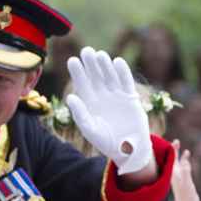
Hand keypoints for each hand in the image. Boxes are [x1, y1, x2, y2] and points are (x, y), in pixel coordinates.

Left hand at [66, 47, 151, 173]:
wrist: (127, 149)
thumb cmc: (106, 141)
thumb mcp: (90, 129)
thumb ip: (80, 114)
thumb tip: (70, 97)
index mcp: (89, 102)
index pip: (82, 84)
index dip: (78, 72)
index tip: (72, 60)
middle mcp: (102, 95)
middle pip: (95, 76)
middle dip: (91, 64)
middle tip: (86, 51)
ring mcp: (116, 94)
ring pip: (110, 76)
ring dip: (105, 65)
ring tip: (100, 55)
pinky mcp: (130, 96)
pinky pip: (126, 82)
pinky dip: (123, 72)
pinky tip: (117, 62)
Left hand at [171, 140, 199, 200]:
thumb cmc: (186, 194)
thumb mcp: (186, 181)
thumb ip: (185, 171)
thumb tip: (184, 162)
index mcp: (174, 172)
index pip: (172, 158)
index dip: (173, 149)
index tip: (174, 141)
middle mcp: (175, 174)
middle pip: (174, 159)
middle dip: (175, 150)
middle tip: (176, 141)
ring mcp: (179, 177)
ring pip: (179, 163)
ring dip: (180, 156)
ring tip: (184, 150)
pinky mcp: (184, 180)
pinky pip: (184, 169)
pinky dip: (185, 163)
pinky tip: (187, 161)